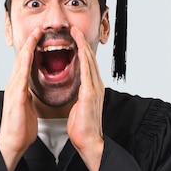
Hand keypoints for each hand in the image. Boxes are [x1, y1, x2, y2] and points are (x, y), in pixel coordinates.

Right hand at [0, 27, 41, 170]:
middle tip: (38, 28)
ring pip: (21, 63)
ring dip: (28, 47)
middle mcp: (14, 85)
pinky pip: (22, 76)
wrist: (12, 143)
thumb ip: (28, 95)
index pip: (26, 64)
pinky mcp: (16, 97)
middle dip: (30, 42)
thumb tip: (31, 88)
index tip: (40, 37)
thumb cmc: (21, 128)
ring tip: (35, 34)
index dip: (32, 49)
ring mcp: (14, 90)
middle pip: (22, 59)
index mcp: (19, 87)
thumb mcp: (27, 106)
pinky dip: (26, 63)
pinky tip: (30, 54)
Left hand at [68, 27, 104, 170]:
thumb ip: (79, 95)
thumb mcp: (79, 106)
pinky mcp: (90, 94)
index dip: (82, 50)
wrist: (89, 141)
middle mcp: (96, 86)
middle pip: (90, 59)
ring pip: (89, 62)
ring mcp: (95, 89)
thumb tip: (75, 90)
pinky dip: (83, 59)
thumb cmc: (82, 128)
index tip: (74, 38)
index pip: (87, 65)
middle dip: (82, 43)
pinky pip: (86, 72)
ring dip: (82, 46)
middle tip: (74, 29)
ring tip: (75, 33)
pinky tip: (79, 49)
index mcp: (93, 89)